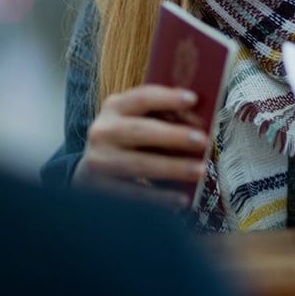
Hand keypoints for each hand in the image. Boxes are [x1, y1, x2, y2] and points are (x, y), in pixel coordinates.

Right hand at [73, 84, 209, 207]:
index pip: (142, 97)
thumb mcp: (136, 121)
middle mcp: (103, 131)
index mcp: (114, 106)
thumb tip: (199, 123)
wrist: (92, 170)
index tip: (194, 99)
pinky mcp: (100, 189)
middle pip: (140, 131)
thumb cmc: (127, 141)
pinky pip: (134, 193)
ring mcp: (99, 161)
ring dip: (172, 167)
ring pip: (138, 164)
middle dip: (173, 136)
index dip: (167, 98)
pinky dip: (161, 197)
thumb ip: (162, 118)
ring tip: (200, 171)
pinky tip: (183, 198)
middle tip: (202, 141)